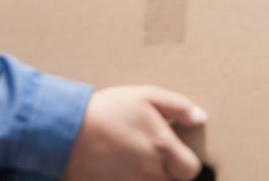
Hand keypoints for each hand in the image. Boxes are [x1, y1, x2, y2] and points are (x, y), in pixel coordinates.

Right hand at [63, 85, 206, 180]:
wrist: (67, 129)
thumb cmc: (109, 109)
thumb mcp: (148, 96)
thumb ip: (179, 107)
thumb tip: (201, 118)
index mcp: (162, 148)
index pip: (190, 171)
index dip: (186, 164)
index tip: (176, 154)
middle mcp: (148, 172)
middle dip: (168, 172)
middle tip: (154, 156)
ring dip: (149, 178)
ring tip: (136, 162)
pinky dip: (128, 180)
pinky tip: (121, 170)